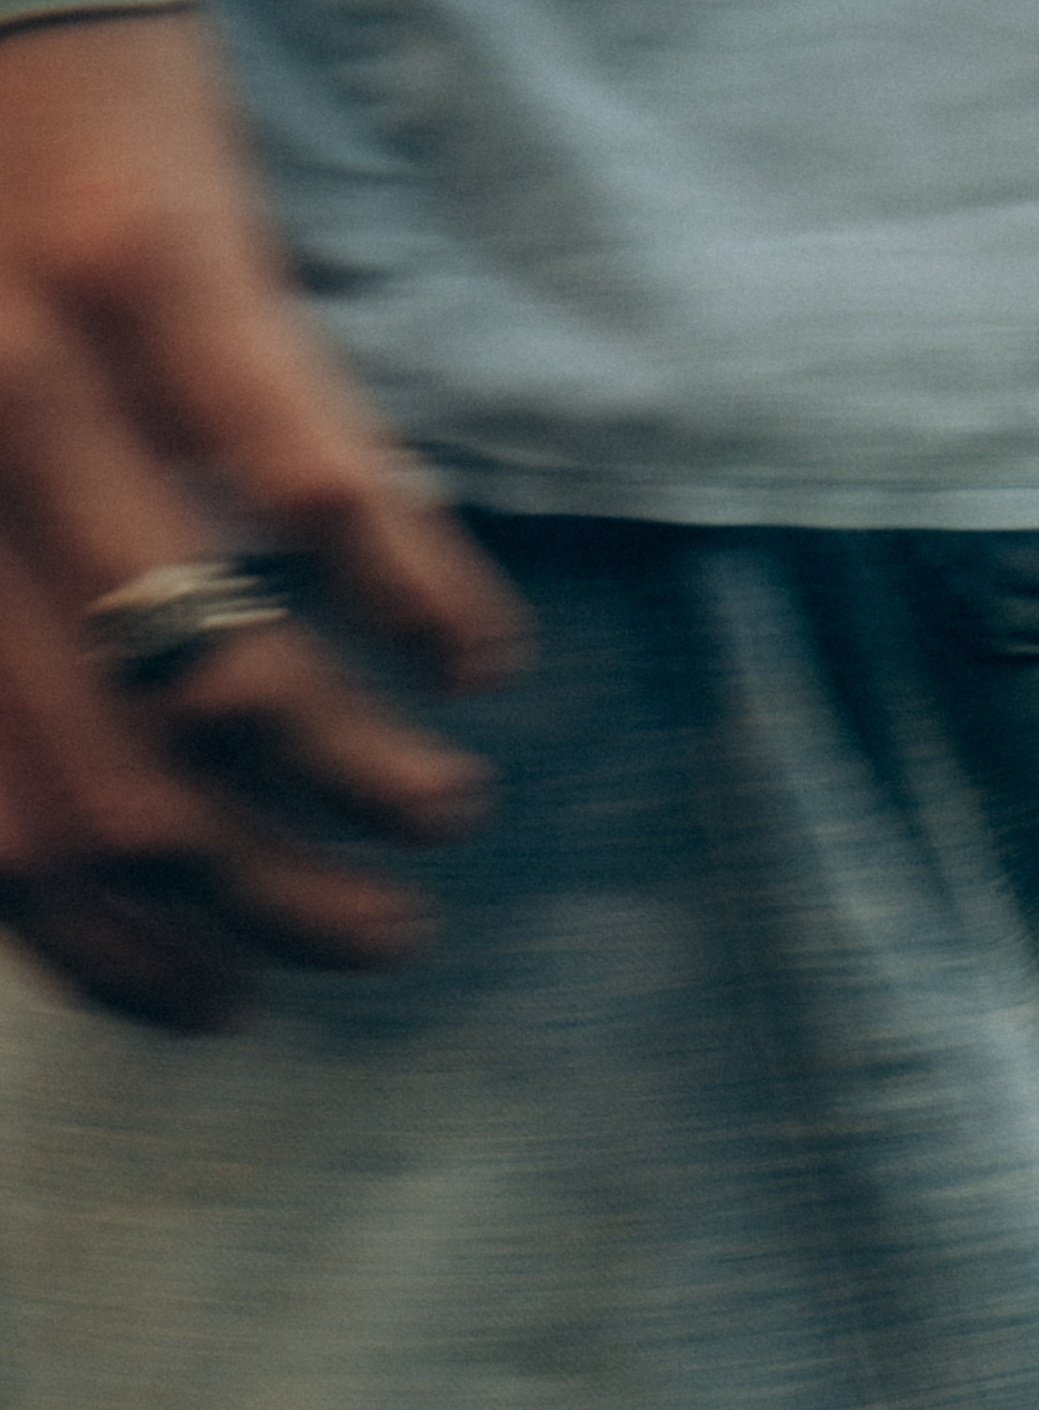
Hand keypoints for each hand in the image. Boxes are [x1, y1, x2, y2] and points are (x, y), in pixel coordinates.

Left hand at [0, 11, 526, 1029]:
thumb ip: (2, 640)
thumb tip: (92, 859)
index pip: (4, 842)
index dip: (124, 965)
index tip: (228, 1007)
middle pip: (133, 797)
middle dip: (283, 910)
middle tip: (384, 936)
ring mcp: (43, 375)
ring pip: (236, 679)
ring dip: (374, 787)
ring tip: (448, 809)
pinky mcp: (163, 267)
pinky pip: (322, 493)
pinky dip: (427, 607)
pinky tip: (484, 656)